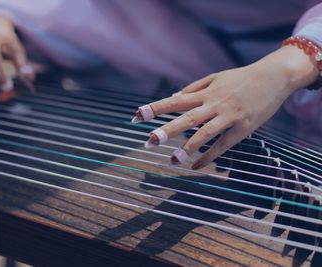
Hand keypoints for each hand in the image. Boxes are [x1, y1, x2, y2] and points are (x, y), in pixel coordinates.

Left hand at [133, 46, 318, 169]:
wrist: (274, 77)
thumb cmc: (241, 78)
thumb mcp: (215, 77)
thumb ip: (193, 88)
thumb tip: (172, 98)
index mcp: (205, 93)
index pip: (174, 101)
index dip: (154, 108)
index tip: (136, 116)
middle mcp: (214, 104)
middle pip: (186, 118)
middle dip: (166, 130)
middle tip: (149, 141)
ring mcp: (229, 117)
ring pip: (205, 134)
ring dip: (187, 148)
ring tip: (171, 161)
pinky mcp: (243, 128)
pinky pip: (224, 145)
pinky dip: (209, 157)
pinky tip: (196, 166)